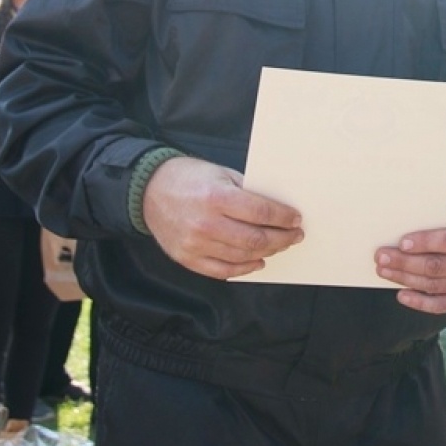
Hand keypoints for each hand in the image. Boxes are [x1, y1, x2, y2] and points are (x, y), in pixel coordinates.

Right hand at [142, 156, 302, 278]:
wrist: (149, 190)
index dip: (283, 218)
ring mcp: (196, 244)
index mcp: (217, 196)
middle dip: (282, 238)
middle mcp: (207, 223)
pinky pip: (222, 271)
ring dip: (267, 253)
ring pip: (243, 257)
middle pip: (256, 239)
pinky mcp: (187, 258)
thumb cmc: (189, 178)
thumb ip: (247, 192)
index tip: (296, 219)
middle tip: (295, 236)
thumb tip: (277, 210)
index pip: (261, 212)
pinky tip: (258, 261)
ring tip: (280, 246)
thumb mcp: (221, 174)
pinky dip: (244, 269)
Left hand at [376, 210, 445, 313]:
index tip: (402, 242)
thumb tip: (399, 233)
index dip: (425, 242)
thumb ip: (434, 225)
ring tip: (384, 271)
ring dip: (405, 279)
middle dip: (406, 262)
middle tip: (382, 257)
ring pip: (434, 285)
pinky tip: (401, 294)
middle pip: (437, 266)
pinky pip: (439, 305)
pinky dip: (418, 302)